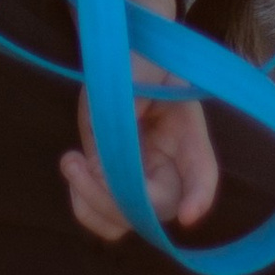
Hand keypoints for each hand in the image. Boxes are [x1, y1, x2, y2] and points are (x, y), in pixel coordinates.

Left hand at [62, 0, 220, 245]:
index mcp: (187, 135)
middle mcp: (167, 166)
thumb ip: (131, 102)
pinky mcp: (110, 176)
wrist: (125, 53)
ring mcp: (138, 176)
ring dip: (93, 204)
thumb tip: (115, 135)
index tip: (188, 215)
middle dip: (115, 198)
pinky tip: (71, 166)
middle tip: (80, 164)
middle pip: (155, 210)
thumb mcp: (141, 71)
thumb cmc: (143, 56)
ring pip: (125, 221)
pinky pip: (99, 211)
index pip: (203, 173)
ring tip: (72, 164)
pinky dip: (82, 202)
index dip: (199, 196)